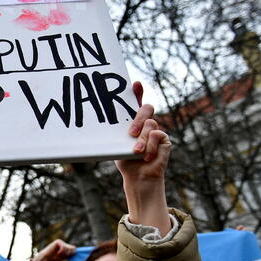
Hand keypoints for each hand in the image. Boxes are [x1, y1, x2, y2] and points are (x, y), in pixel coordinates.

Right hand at [31, 239, 75, 260]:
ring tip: (58, 254)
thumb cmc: (54, 257)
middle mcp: (64, 243)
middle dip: (68, 253)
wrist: (46, 257)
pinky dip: (61, 251)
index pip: (73, 248)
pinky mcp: (58, 241)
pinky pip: (63, 247)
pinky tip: (57, 252)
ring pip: (68, 248)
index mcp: (65, 246)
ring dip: (64, 253)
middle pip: (72, 248)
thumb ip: (69, 254)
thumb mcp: (64, 256)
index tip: (68, 256)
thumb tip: (75, 251)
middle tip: (62, 256)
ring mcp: (61, 241)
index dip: (72, 253)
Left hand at [115, 82, 171, 233]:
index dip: (137, 91)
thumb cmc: (124, 159)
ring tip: (135, 151)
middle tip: (130, 132)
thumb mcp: (116, 143)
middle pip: (146, 108)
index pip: (135, 102)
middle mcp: (146, 123)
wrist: (137, 177)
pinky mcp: (165, 139)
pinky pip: (157, 136)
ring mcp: (156, 130)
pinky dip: (150, 146)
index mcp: (132, 121)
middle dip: (137, 119)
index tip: (135, 83)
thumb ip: (114, 133)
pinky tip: (146, 155)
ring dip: (142, 140)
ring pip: (151, 124)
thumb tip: (96, 125)